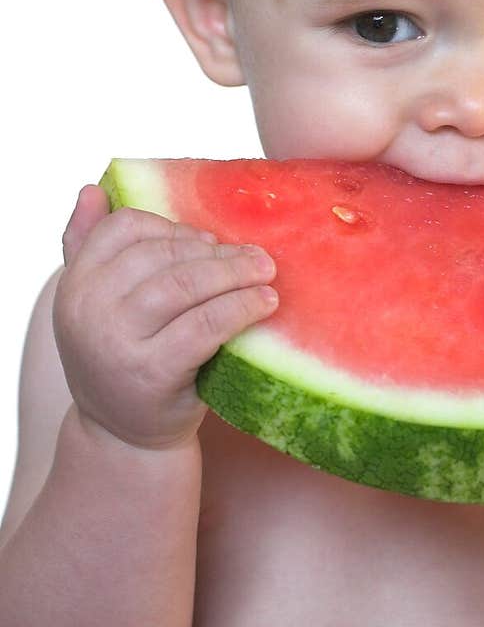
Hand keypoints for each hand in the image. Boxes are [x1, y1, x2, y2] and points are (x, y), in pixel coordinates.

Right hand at [52, 184, 278, 449]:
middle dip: (215, 252)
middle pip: (163, 255)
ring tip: (266, 273)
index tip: (207, 241)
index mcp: (74, 284)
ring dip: (234, 273)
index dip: (173, 229)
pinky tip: (265, 303)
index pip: (125, 229)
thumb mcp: (98, 306)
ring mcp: (116, 343)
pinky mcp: (152, 373)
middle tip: (254, 256)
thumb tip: (92, 189)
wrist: (126, 438)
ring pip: (186, 285)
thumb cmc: (124, 358)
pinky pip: (206, 324)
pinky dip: (241, 308)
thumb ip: (88, 246)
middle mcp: (87, 310)